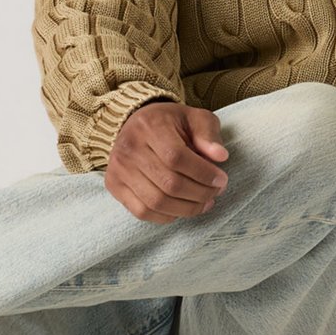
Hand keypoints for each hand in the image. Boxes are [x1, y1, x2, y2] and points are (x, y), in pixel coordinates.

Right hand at [105, 102, 228, 223]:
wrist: (135, 124)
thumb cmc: (170, 123)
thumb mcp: (194, 118)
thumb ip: (208, 134)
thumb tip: (220, 156)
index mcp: (149, 126)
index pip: (177, 157)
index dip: (203, 173)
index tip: (221, 179)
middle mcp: (129, 148)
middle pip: (168, 183)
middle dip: (199, 194)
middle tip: (215, 193)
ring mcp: (118, 169)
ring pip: (156, 202)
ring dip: (186, 209)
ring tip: (204, 203)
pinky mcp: (114, 185)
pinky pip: (142, 211)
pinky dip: (166, 216)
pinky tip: (182, 208)